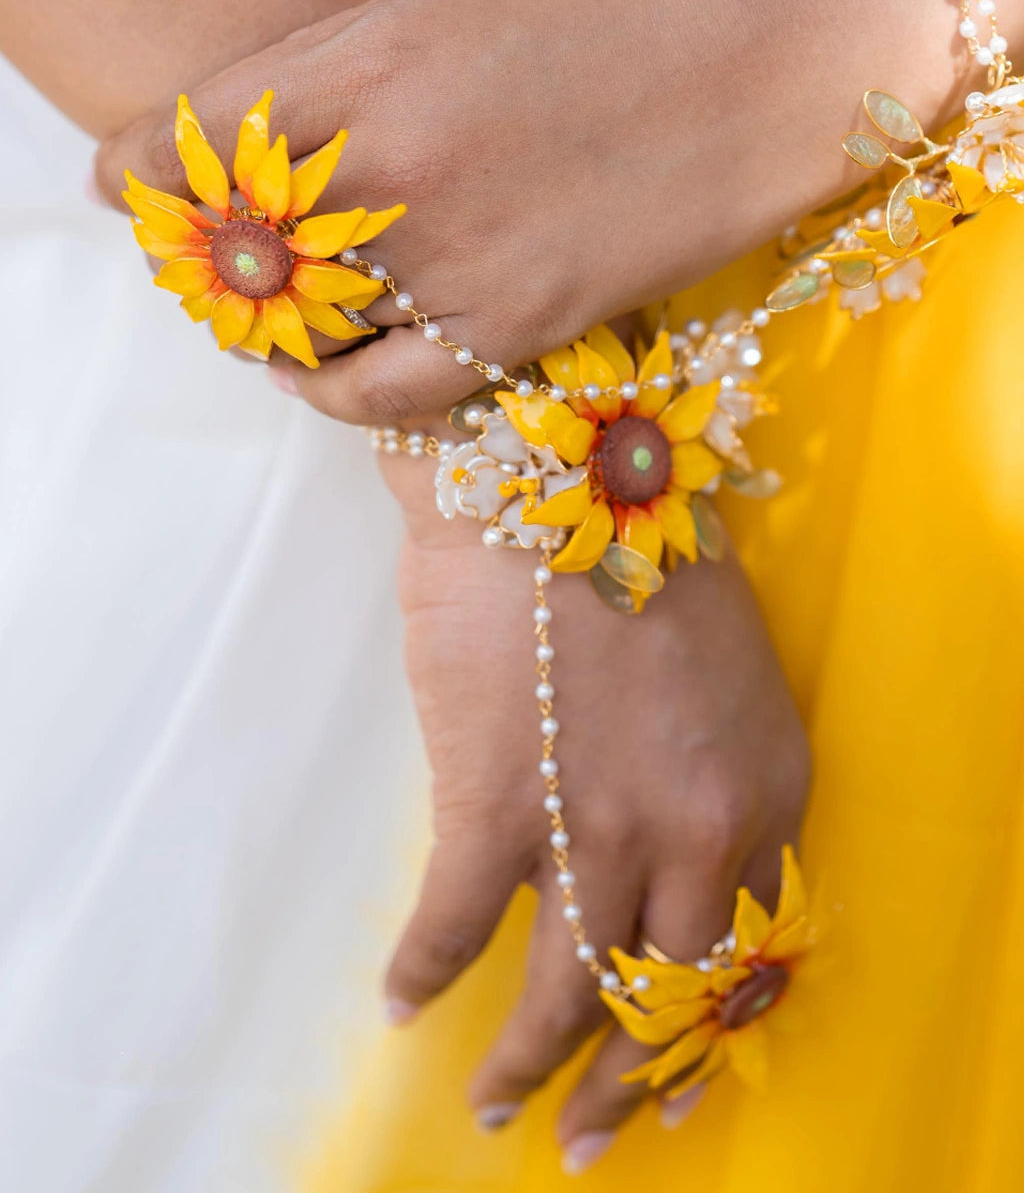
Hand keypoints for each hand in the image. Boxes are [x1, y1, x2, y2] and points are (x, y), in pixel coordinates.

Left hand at [94, 0, 958, 421]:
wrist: (790, 48)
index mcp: (372, 59)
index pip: (188, 136)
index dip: (136, 167)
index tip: (124, 179)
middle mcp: (397, 173)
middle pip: (227, 245)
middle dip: (200, 248)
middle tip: (208, 242)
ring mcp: (458, 262)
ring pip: (298, 330)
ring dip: (265, 321)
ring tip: (272, 300)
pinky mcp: (520, 328)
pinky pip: (382, 398)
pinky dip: (334, 393)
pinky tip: (324, 369)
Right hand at [378, 444, 809, 1167]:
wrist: (543, 468)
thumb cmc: (633, 543)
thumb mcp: (722, 666)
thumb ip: (710, 769)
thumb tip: (660, 845)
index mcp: (767, 787)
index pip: (751, 949)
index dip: (705, 1021)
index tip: (671, 1065)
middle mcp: (700, 829)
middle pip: (665, 995)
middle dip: (622, 1081)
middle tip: (588, 1131)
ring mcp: (600, 824)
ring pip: (568, 988)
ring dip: (526, 1062)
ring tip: (497, 1103)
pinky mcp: (496, 805)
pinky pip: (455, 926)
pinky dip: (423, 971)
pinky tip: (401, 1001)